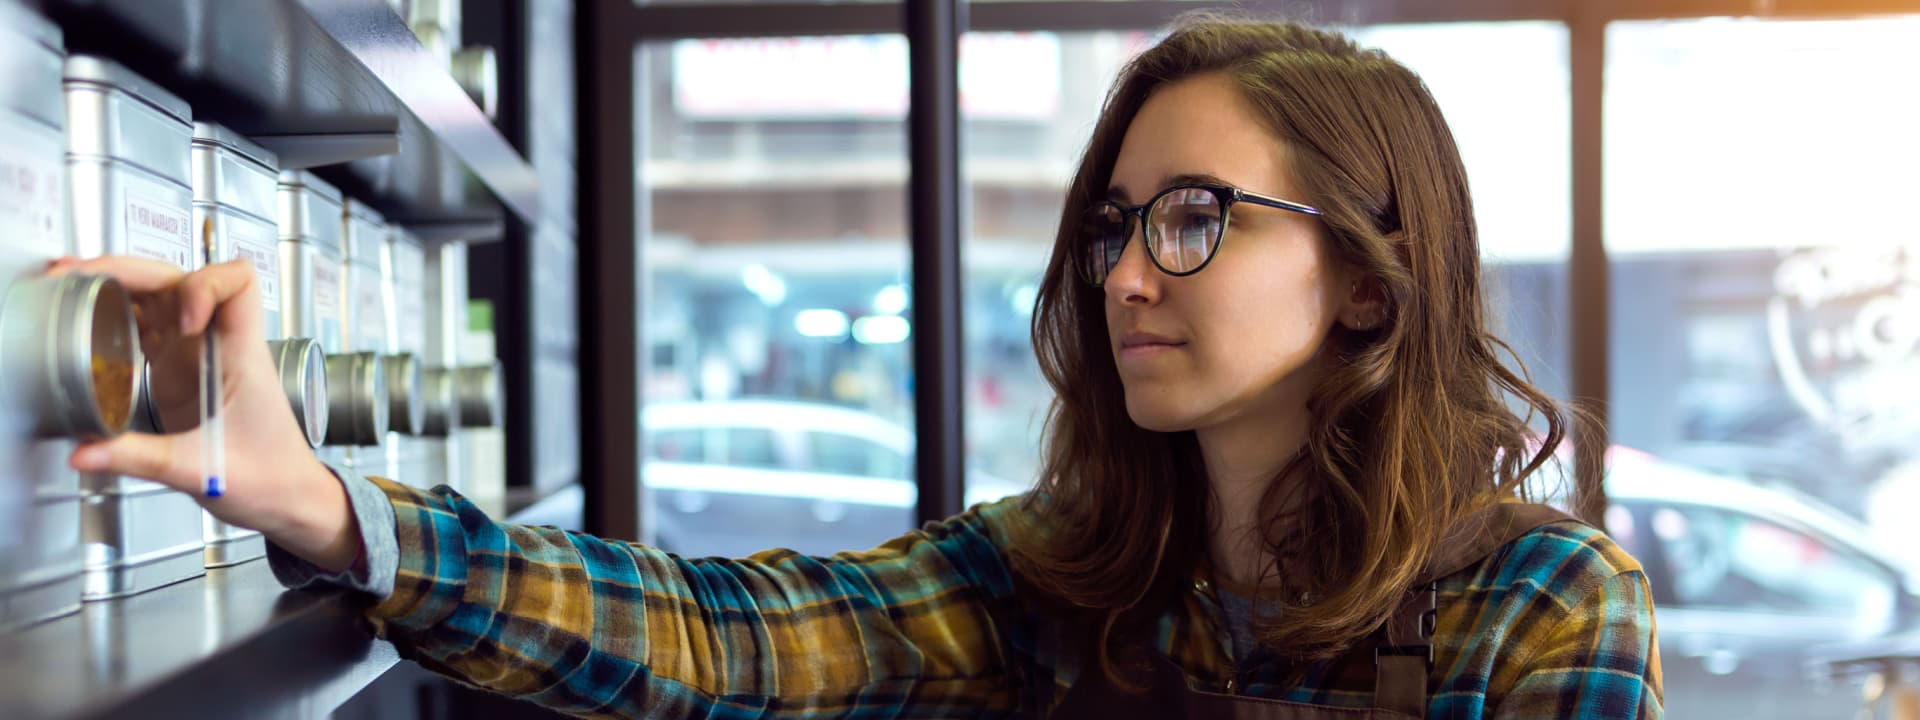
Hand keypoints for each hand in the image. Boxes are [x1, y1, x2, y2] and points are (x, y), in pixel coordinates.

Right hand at [50, 255, 360, 571]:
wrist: (287, 498)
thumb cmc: (271, 477)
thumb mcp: (203, 470)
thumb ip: (141, 459)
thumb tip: (85, 451)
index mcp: (241, 355)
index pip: (238, 282)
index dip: (204, 284)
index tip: (182, 319)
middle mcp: (220, 346)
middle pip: (179, 280)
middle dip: (131, 270)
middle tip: (86, 278)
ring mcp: (197, 357)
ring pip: (159, 299)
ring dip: (119, 288)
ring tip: (75, 289)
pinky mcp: (179, 374)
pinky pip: (146, 330)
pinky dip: (116, 319)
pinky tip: (88, 323)